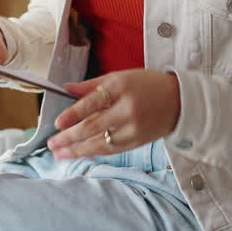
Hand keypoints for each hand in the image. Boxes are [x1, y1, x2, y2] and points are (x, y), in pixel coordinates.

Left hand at [46, 70, 181, 159]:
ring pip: (100, 143)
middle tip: (52, 143)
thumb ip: (92, 84)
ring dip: (77, 150)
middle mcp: (127, 110)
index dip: (73, 113)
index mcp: (122, 87)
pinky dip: (93, 152)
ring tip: (60, 154)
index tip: (57, 123)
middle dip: (69, 137)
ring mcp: (133, 129)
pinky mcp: (137, 142)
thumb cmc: (147, 85)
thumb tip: (66, 88)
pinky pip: (111, 150)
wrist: (180, 101)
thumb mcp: (120, 76)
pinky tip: (79, 154)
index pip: (93, 102)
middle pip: (93, 126)